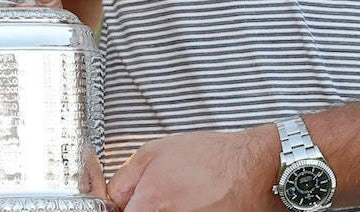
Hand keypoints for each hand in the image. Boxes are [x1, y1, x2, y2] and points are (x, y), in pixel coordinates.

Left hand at [109, 128, 279, 211]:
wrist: (251, 168)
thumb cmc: (211, 158)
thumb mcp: (152, 153)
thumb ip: (122, 181)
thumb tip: (109, 199)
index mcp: (149, 204)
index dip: (118, 208)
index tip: (122, 203)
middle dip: (140, 208)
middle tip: (154, 197)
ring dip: (162, 210)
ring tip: (178, 198)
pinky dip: (183, 211)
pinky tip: (191, 203)